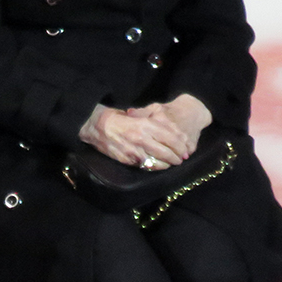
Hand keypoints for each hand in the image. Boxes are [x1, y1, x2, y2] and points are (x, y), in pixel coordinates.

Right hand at [78, 94, 210, 168]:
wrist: (95, 126)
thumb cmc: (116, 118)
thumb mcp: (136, 115)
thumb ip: (151, 122)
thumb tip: (169, 131)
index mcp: (145, 124)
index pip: (170, 137)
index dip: (181, 145)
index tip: (186, 150)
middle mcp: (142, 138)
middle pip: (167, 152)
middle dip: (177, 157)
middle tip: (182, 159)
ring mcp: (135, 151)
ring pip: (158, 162)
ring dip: (168, 164)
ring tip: (172, 163)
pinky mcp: (128, 159)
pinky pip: (146, 166)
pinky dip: (154, 167)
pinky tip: (158, 165)